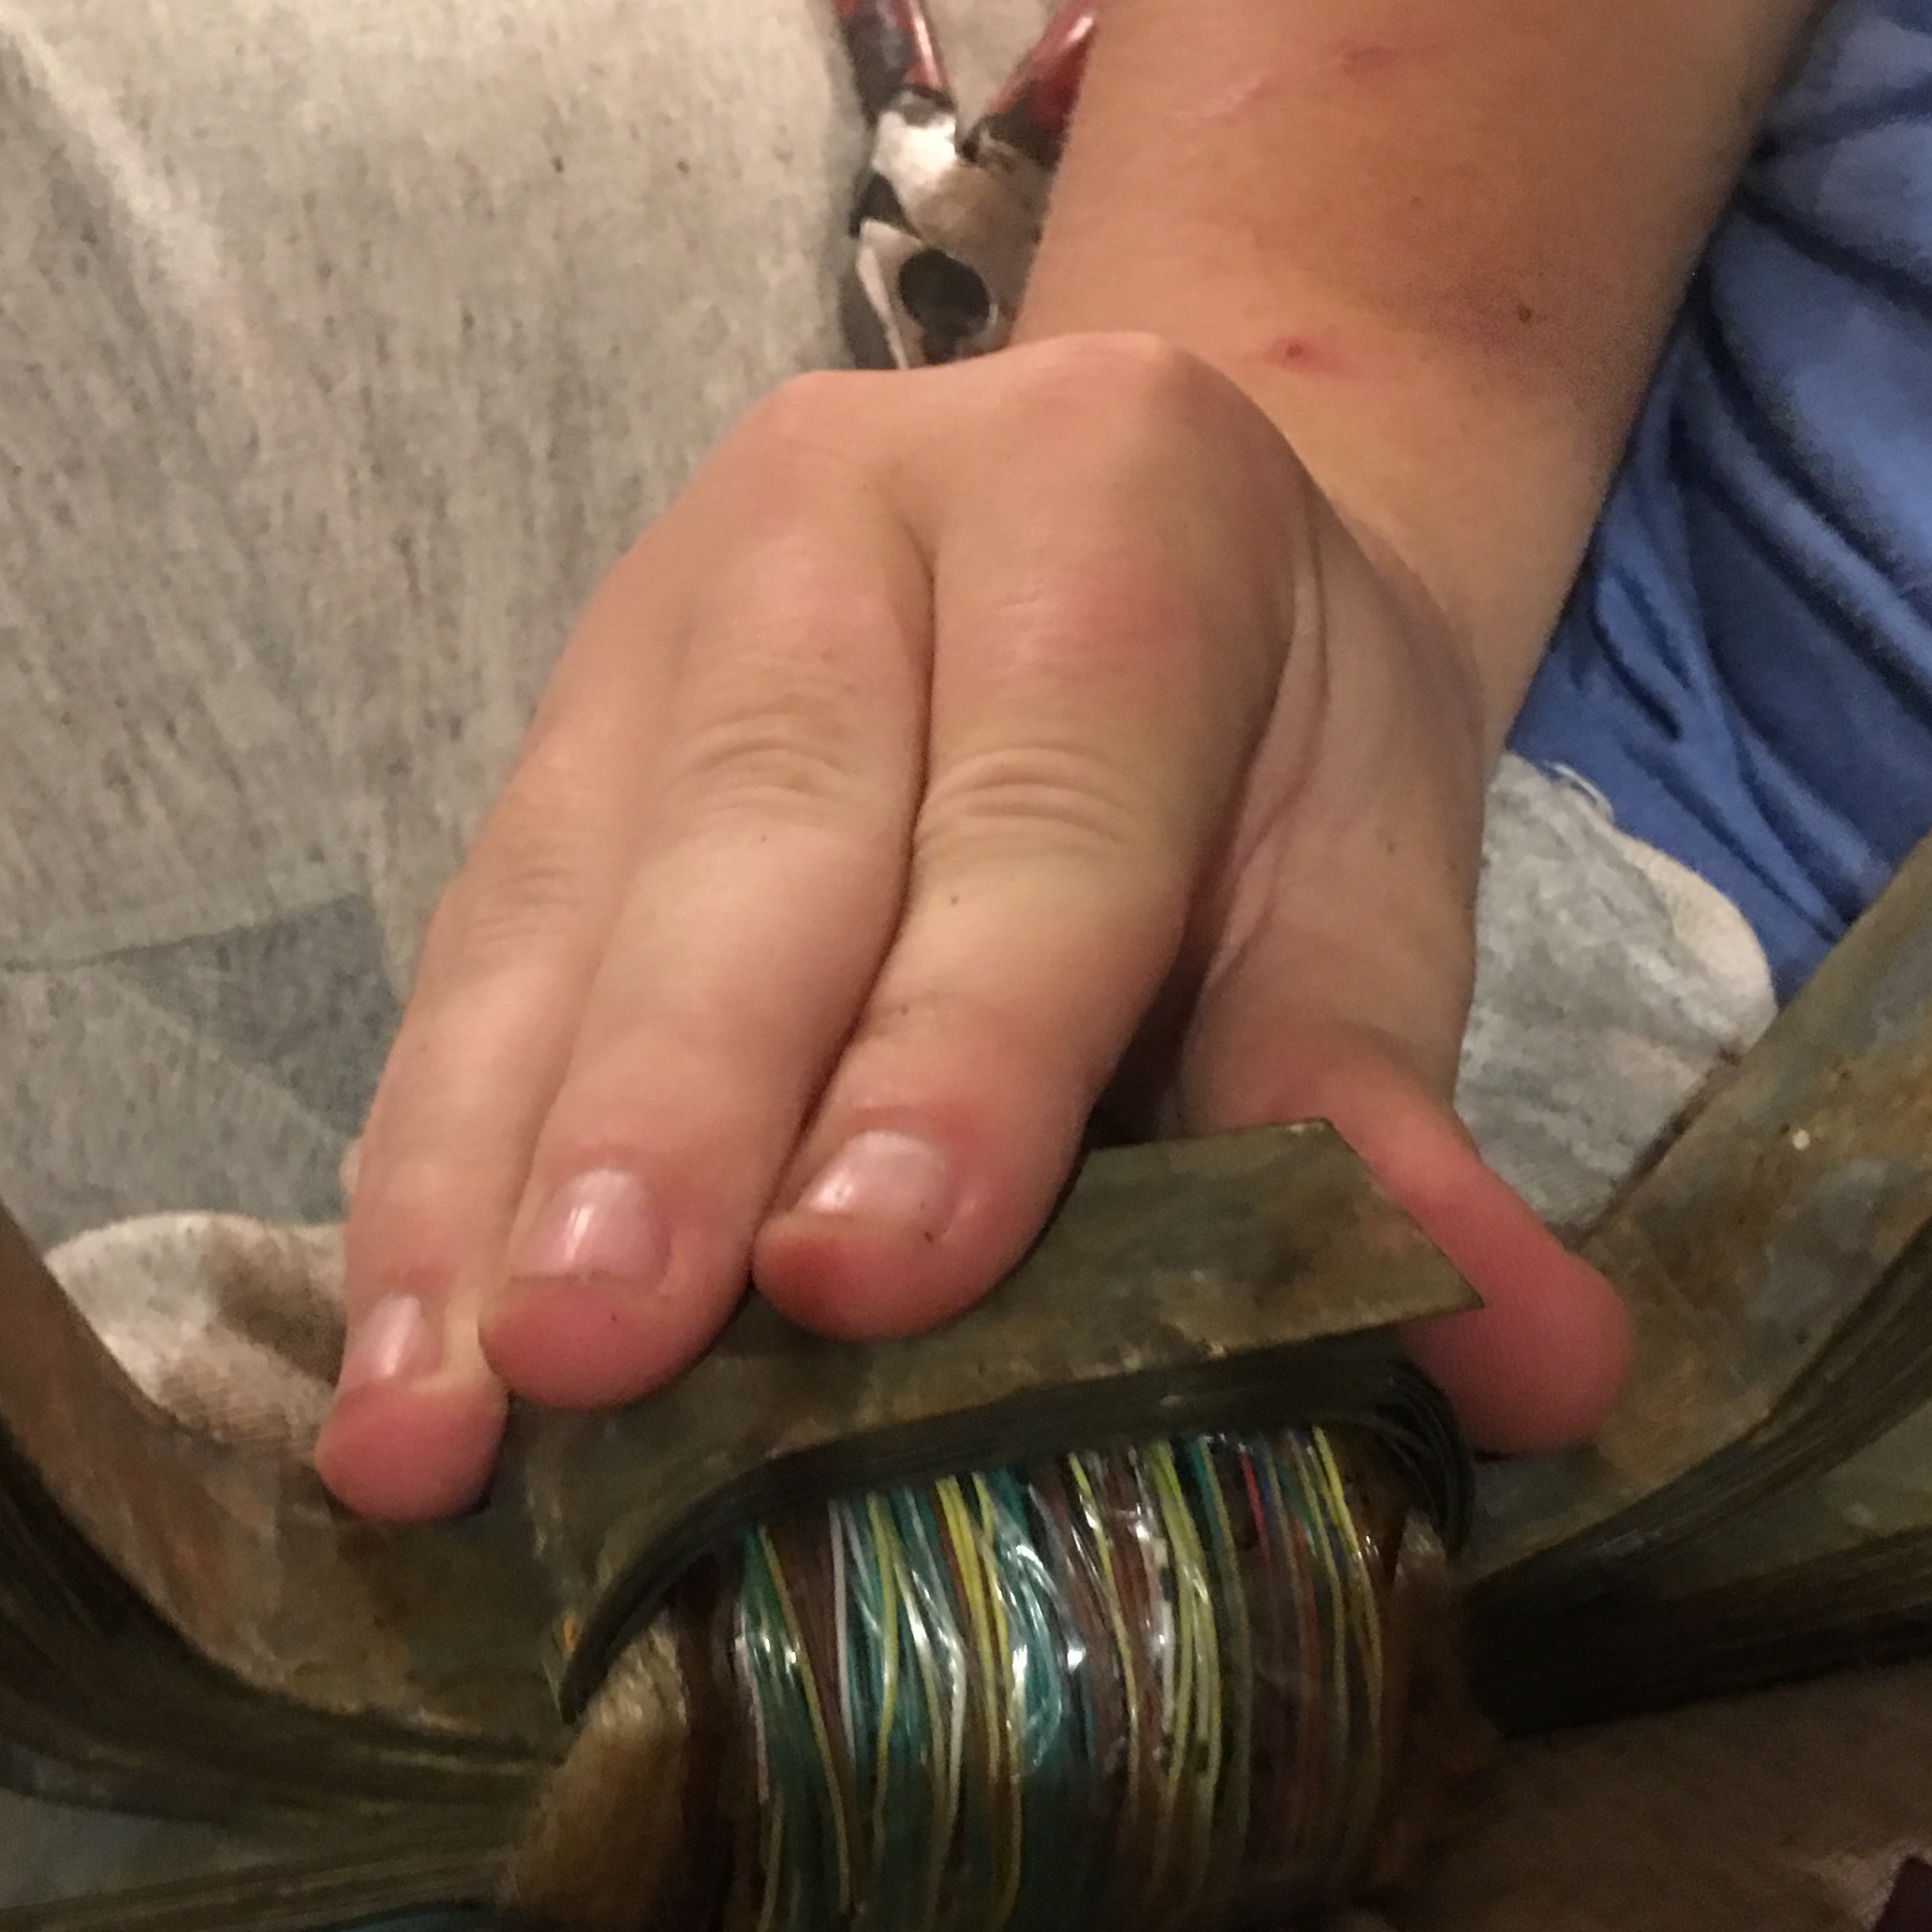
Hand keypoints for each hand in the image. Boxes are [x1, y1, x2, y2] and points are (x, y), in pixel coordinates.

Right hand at [316, 330, 1630, 1520]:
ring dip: (484, 1195)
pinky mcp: (537, 752)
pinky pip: (463, 980)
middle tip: (592, 1360)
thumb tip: (1536, 1377)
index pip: (1037, 810)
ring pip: (554, 918)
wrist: (1138, 527)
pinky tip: (395, 1375)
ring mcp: (650, 622)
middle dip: (665, 1121)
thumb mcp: (1367, 882)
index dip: (951, 1053)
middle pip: (748, 848)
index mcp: (1110, 499)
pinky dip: (425, 1188)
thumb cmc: (1265, 738)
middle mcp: (839, 519)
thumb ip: (1396, 1119)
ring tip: (433, 1432)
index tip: (855, 1281)